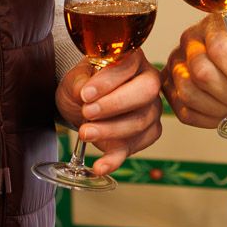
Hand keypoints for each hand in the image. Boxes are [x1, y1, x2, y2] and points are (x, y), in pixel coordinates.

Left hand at [54, 49, 162, 174]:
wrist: (82, 104)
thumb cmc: (84, 84)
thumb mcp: (75, 78)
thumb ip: (80, 82)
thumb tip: (85, 91)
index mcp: (133, 60)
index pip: (129, 65)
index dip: (109, 80)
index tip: (86, 93)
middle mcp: (148, 84)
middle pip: (146, 92)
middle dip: (115, 104)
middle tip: (88, 111)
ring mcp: (150, 111)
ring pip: (140, 122)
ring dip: (110, 130)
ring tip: (84, 132)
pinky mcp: (143, 137)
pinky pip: (132, 149)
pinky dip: (114, 160)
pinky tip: (99, 166)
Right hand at [161, 0, 226, 129]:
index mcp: (211, 27)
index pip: (219, 49)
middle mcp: (188, 44)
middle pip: (201, 74)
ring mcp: (176, 66)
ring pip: (189, 94)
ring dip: (218, 107)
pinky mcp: (172, 89)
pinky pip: (185, 112)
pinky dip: (208, 119)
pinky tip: (222, 111)